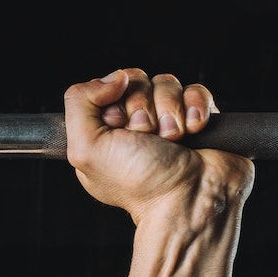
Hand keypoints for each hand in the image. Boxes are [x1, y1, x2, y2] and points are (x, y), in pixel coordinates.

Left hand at [64, 69, 250, 226]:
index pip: (106, 88)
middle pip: (137, 81)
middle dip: (143, 107)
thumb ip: (79, 103)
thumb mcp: (86, 148)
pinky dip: (196, 106)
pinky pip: (196, 90)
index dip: (114, 102)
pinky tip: (194, 130)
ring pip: (167, 83)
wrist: (190, 199)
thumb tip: (113, 77)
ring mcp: (168, 122)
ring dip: (170, 111)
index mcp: (105, 135)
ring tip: (173, 140)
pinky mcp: (198, 118)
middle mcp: (135, 128)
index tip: (119, 129)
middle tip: (148, 137)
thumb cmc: (140, 184)